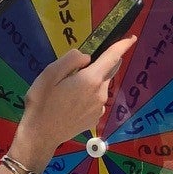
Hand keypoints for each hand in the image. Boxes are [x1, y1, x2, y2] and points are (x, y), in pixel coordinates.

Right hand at [12, 38, 137, 166]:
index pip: (112, 57)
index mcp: (90, 79)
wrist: (40, 135)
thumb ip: (71, 60)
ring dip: (89, 84)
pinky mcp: (95, 119)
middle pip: (105, 73)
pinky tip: (70, 105)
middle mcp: (100, 93)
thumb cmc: (42, 103)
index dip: (123, 45)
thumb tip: (87, 57)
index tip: (132, 38)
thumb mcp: (49, 74)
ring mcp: (99, 108)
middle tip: (71, 75)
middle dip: (95, 67)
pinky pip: (95, 101)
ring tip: (66, 93)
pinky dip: (87, 97)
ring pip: (99, 87)